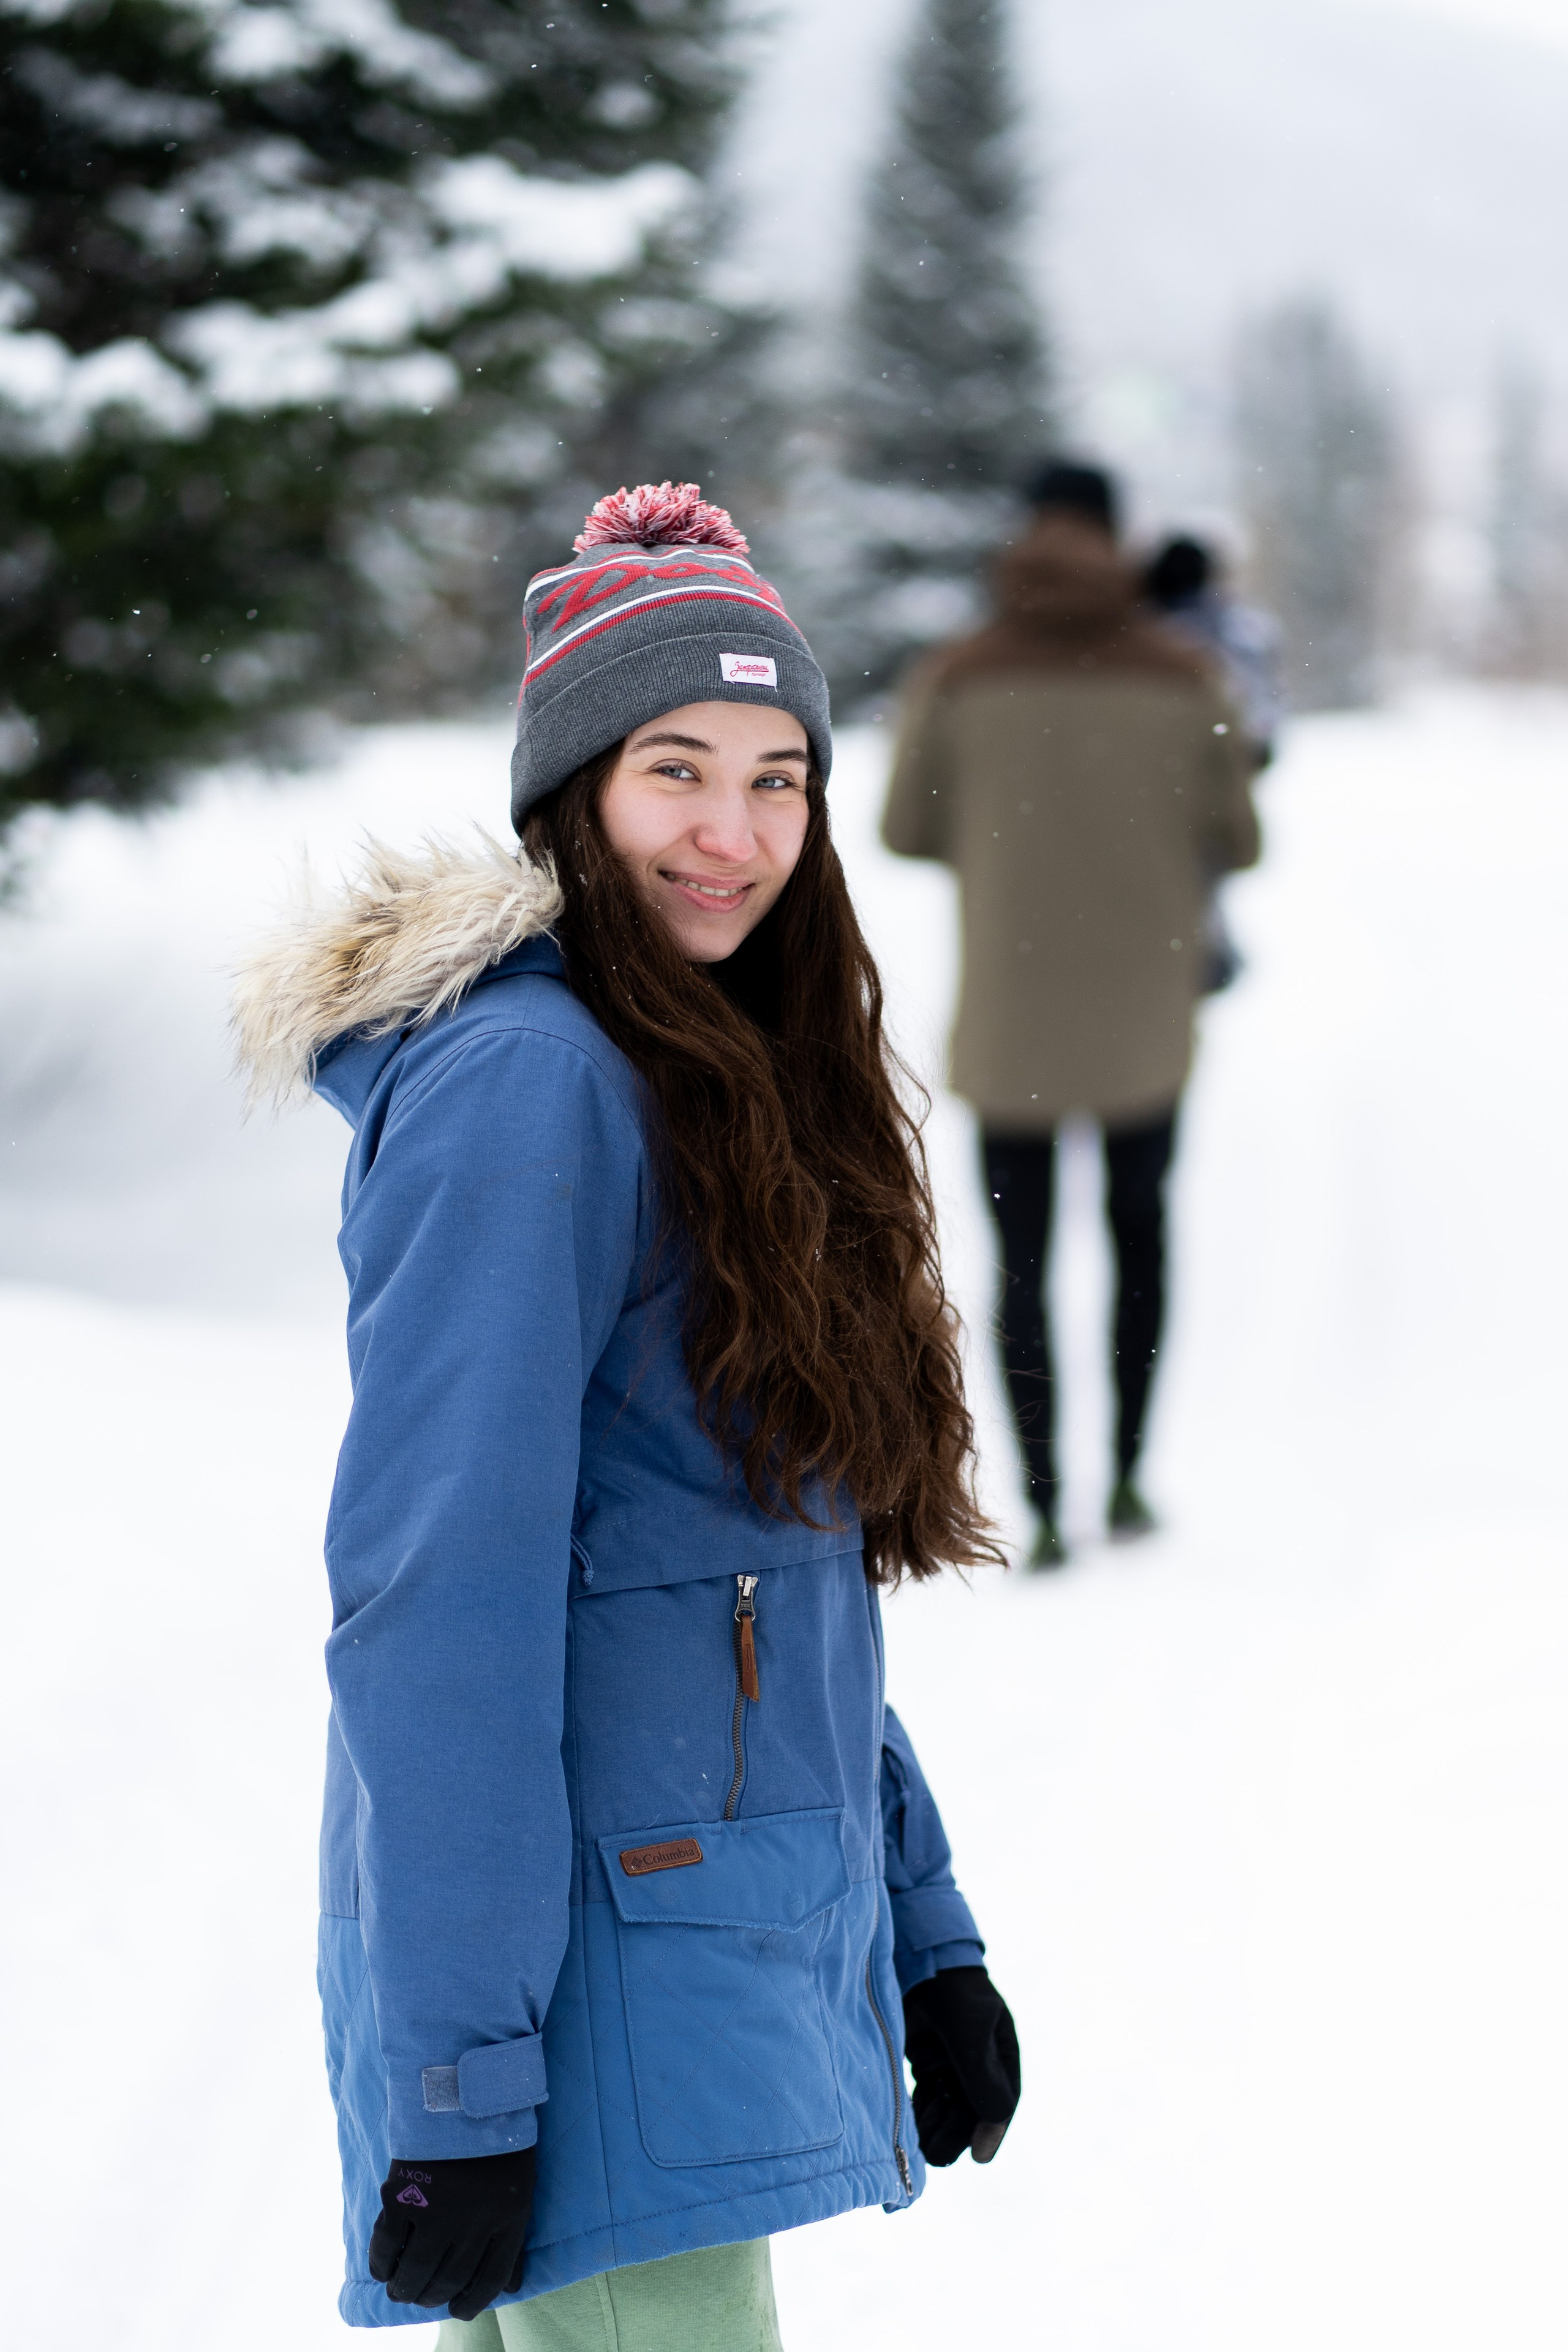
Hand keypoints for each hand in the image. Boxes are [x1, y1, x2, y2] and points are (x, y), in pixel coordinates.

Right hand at [367, 2146, 535, 2320]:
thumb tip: (513, 2287)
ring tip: (400, 2290)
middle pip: (450, 2280)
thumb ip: (512, 2237)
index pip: (491, 2280)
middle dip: (434, 2296)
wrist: (464, 2088)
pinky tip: (383, 2268)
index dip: (473, 2302)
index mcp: (509, 2216)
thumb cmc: (497, 2139)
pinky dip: (381, 2263)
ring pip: (416, 2272)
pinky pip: (386, 2245)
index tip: (458, 2309)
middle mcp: (475, 2220)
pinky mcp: (403, 2195)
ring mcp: (437, 2210)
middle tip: (422, 2297)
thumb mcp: (520, 2186)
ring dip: (405, 2288)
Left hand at [902, 1965, 1020, 2166]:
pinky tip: (910, 2131)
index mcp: (1001, 2053)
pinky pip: (927, 2098)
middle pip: (971, 2112)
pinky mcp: (924, 2062)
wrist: (913, 1958)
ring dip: (935, 2129)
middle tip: (936, 2156)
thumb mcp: (969, 2027)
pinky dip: (921, 2116)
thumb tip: (996, 2118)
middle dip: (955, 2135)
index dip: (992, 2130)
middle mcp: (978, 2063)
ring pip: (947, 2110)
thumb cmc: (951, 1989)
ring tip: (918, 2148)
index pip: (1002, 2101)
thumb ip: (981, 2071)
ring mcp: (950, 2063)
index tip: (979, 2157)